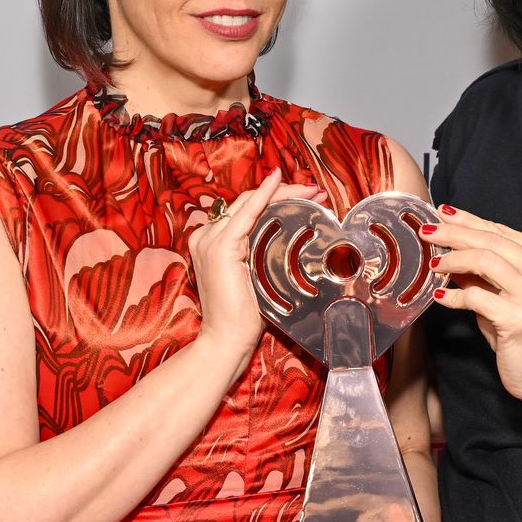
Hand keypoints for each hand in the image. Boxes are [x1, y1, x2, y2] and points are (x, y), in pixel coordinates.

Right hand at [188, 168, 323, 360]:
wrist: (226, 339)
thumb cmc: (243, 315)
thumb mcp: (255, 276)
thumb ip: (261, 254)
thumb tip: (289, 239)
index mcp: (212, 241)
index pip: (246, 209)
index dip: (275, 197)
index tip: (306, 194)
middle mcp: (206, 236)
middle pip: (248, 202)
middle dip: (284, 192)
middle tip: (315, 190)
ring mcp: (210, 240)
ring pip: (249, 203)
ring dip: (283, 192)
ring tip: (312, 190)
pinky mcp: (219, 247)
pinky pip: (247, 213)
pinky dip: (263, 196)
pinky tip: (277, 182)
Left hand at [422, 206, 521, 407]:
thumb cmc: (520, 333)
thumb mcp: (501, 294)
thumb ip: (480, 271)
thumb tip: (447, 247)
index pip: (500, 231)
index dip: (468, 220)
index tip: (441, 214)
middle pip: (490, 241)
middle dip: (454, 233)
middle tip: (427, 230)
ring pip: (484, 260)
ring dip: (452, 259)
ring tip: (432, 264)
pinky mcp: (519, 318)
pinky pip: (476, 297)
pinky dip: (453, 296)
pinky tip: (439, 297)